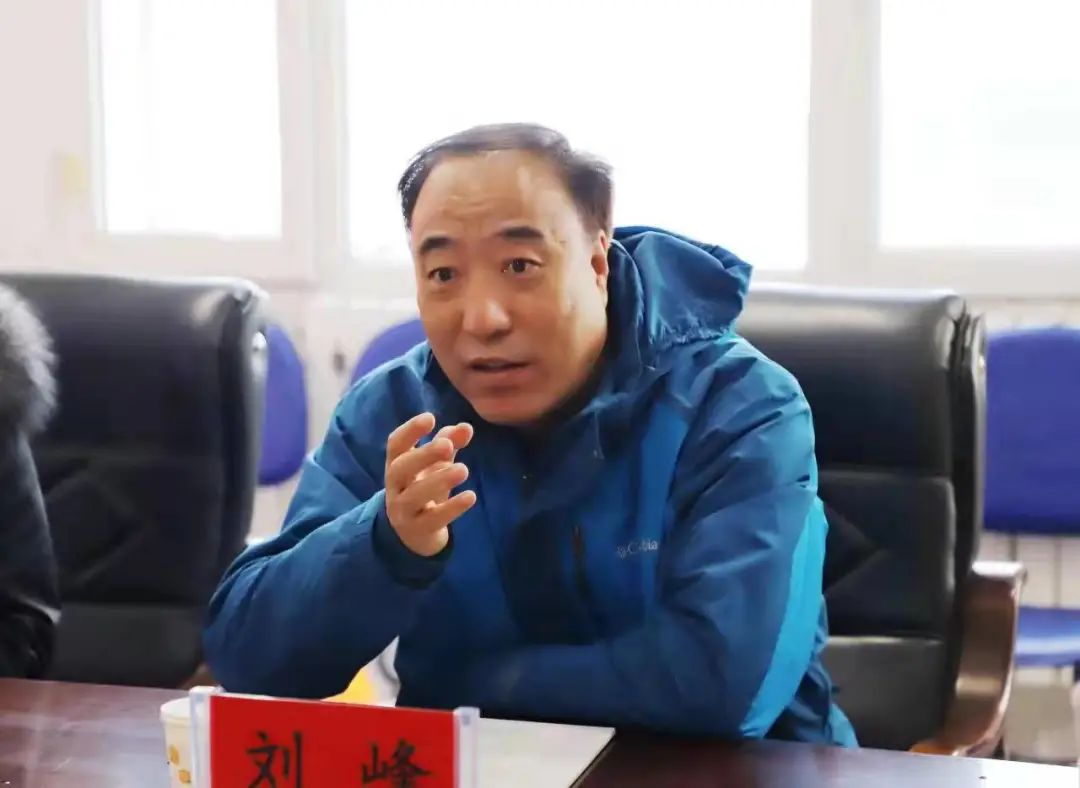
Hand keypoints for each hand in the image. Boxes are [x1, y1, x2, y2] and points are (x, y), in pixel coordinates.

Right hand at [384, 412, 475, 556]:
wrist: (413, 534)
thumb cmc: (424, 488)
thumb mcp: (435, 465)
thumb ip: (449, 444)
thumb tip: (466, 427)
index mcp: (397, 464)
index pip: (396, 444)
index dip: (410, 430)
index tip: (430, 418)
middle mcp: (395, 486)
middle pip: (401, 468)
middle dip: (423, 455)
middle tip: (447, 445)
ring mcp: (403, 510)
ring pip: (415, 495)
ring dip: (439, 480)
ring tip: (463, 470)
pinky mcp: (418, 530)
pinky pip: (433, 519)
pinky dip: (452, 508)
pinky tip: (471, 496)